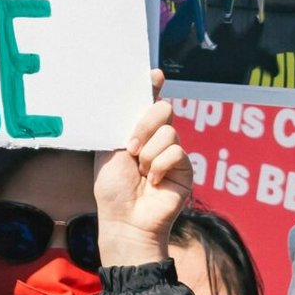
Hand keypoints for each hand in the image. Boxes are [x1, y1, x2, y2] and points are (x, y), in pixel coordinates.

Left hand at [94, 83, 192, 266]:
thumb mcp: (109, 150)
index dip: (152, 85)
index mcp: (136, 132)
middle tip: (131, 148)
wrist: (125, 220)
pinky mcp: (185, 168)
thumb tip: (122, 99)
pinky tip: (153, 182)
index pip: (148, 102)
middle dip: (145, 125)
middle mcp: (156, 139)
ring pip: (169, 131)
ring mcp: (172, 153)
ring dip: (149, 154)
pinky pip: (176, 151)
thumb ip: (119, 125)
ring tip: (141, 172)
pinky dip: (160, 166)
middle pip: (162, 109)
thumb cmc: (112, 189)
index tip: (154, 74)